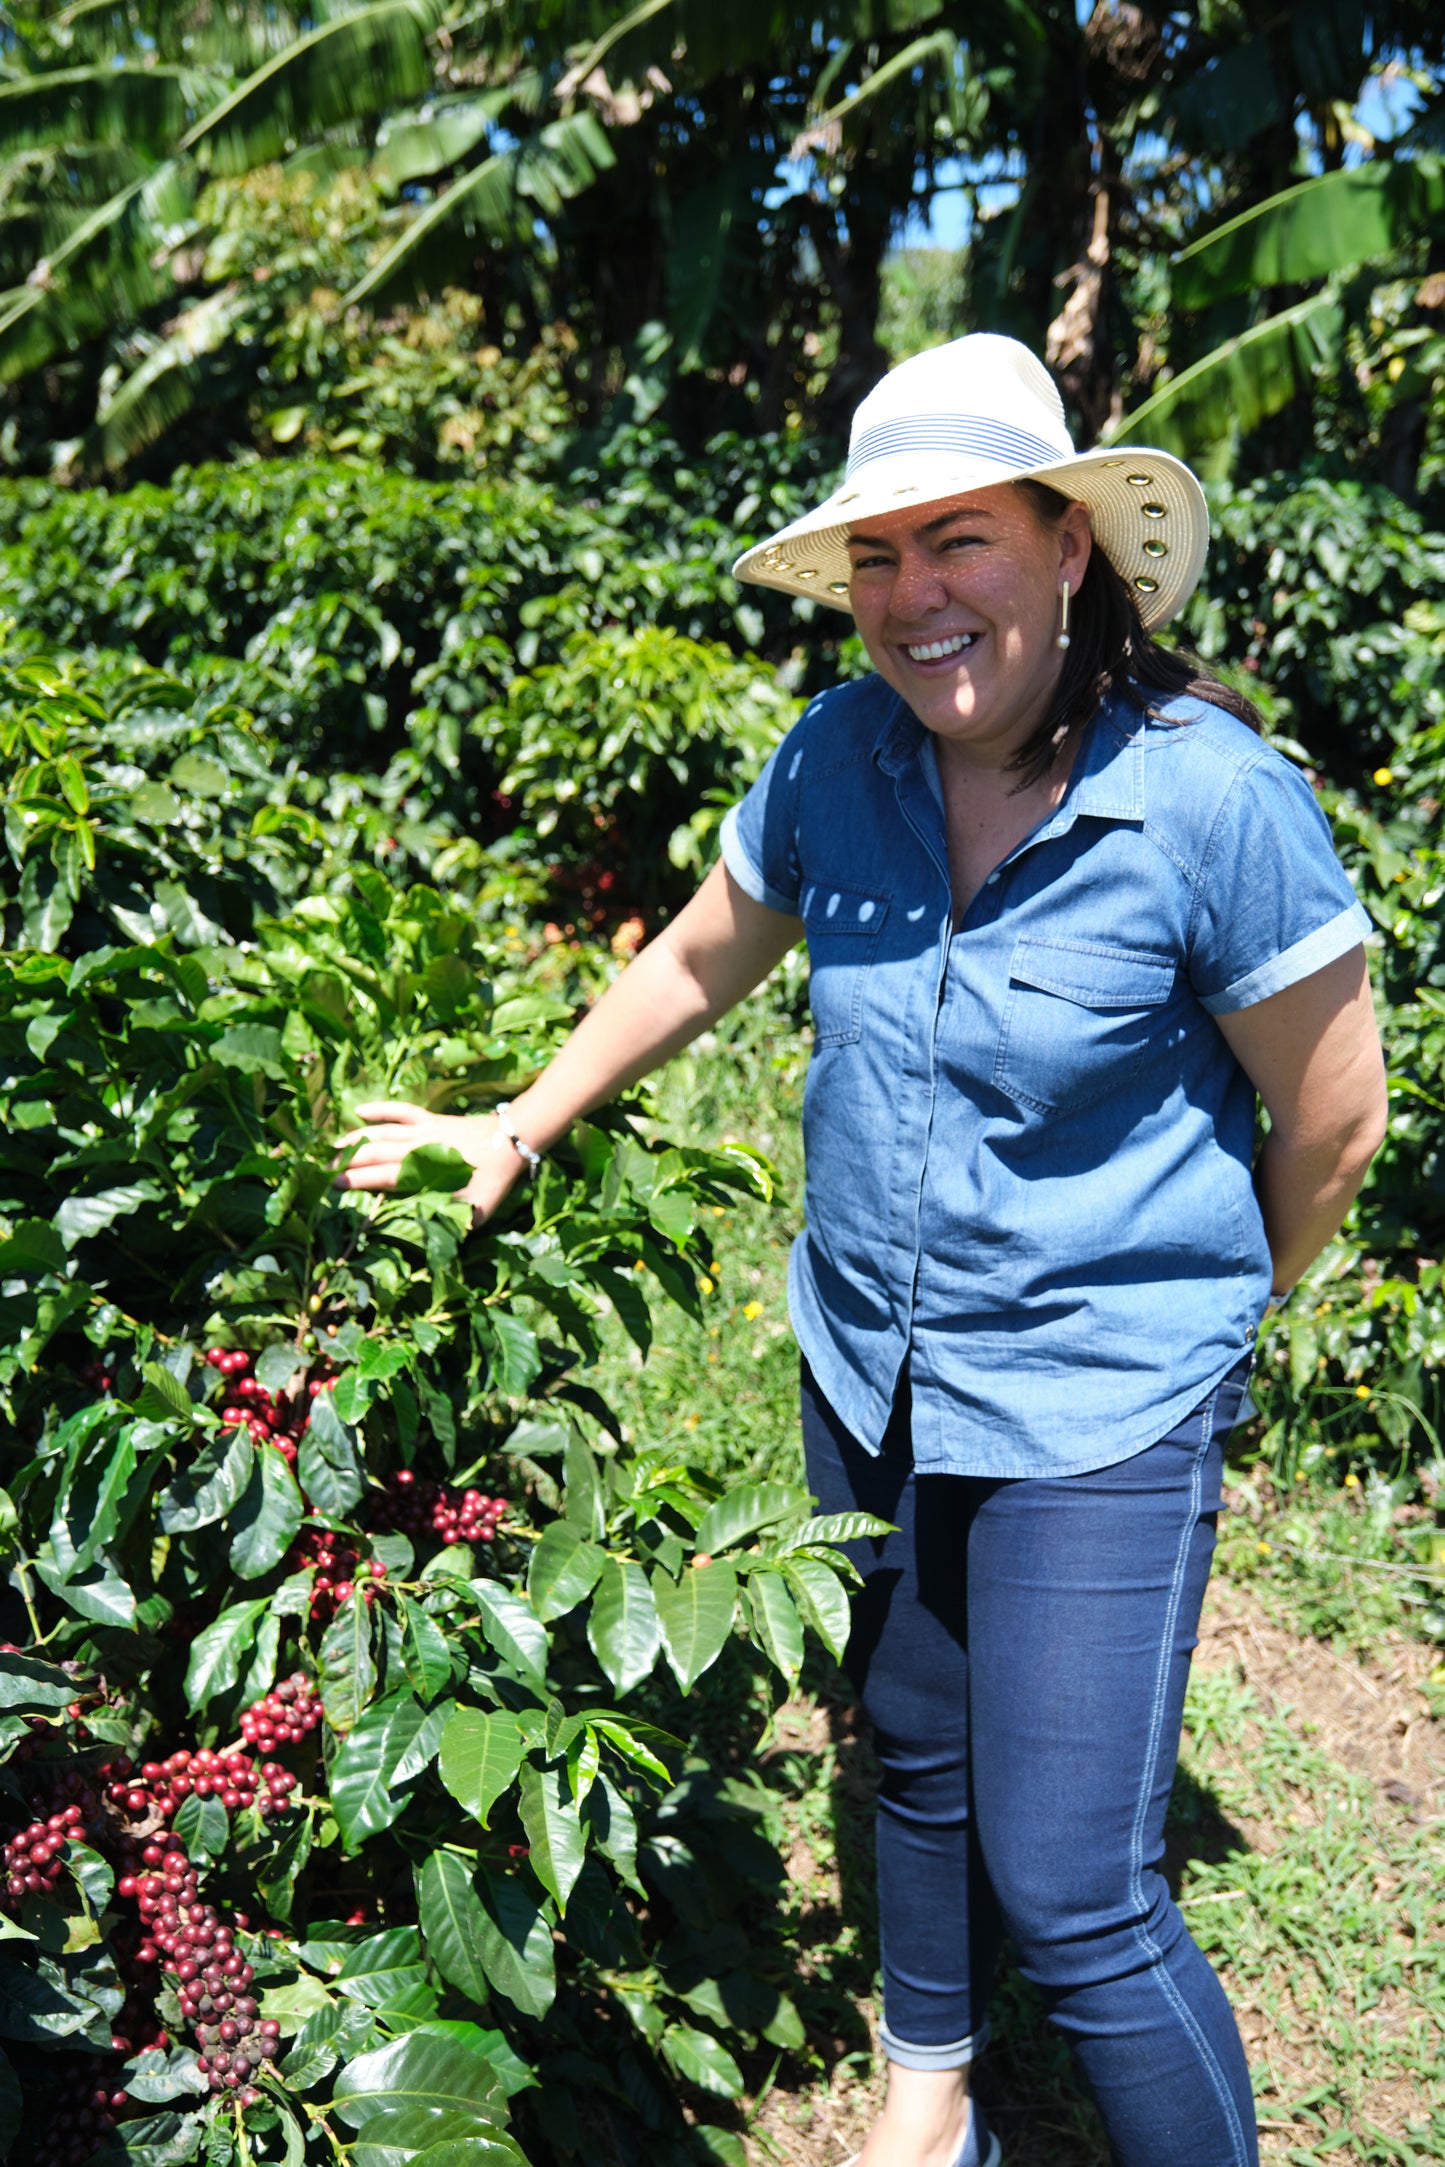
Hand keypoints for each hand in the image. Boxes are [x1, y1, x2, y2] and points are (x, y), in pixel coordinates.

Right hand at [334, 1101, 527, 1223]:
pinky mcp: (431, 1118)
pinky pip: (401, 1110)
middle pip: (375, 1152)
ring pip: (382, 1131)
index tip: (334, 1186)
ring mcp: (423, 1130)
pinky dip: (380, 1109)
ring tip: (333, 1148)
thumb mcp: (476, 1211)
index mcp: (423, 1172)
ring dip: (356, 1139)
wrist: (512, 1140)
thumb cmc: (493, 1179)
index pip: (383, 1176)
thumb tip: (431, 1243)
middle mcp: (417, 1148)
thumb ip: (451, 1224)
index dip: (357, 1180)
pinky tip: (360, 1111)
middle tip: (323, 1171)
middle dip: (347, 1162)